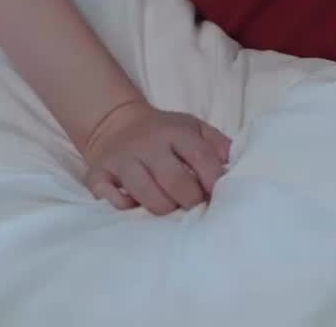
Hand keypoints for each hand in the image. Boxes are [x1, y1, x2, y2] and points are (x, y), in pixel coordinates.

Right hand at [82, 98, 233, 216]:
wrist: (116, 124)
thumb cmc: (163, 133)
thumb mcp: (192, 127)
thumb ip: (216, 144)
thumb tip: (236, 165)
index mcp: (175, 131)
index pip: (200, 156)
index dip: (213, 180)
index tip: (219, 196)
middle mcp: (148, 144)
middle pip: (174, 180)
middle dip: (190, 201)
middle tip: (195, 209)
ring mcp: (122, 159)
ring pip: (145, 193)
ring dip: (163, 209)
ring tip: (171, 212)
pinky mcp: (98, 173)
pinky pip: (108, 197)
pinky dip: (122, 207)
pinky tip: (133, 207)